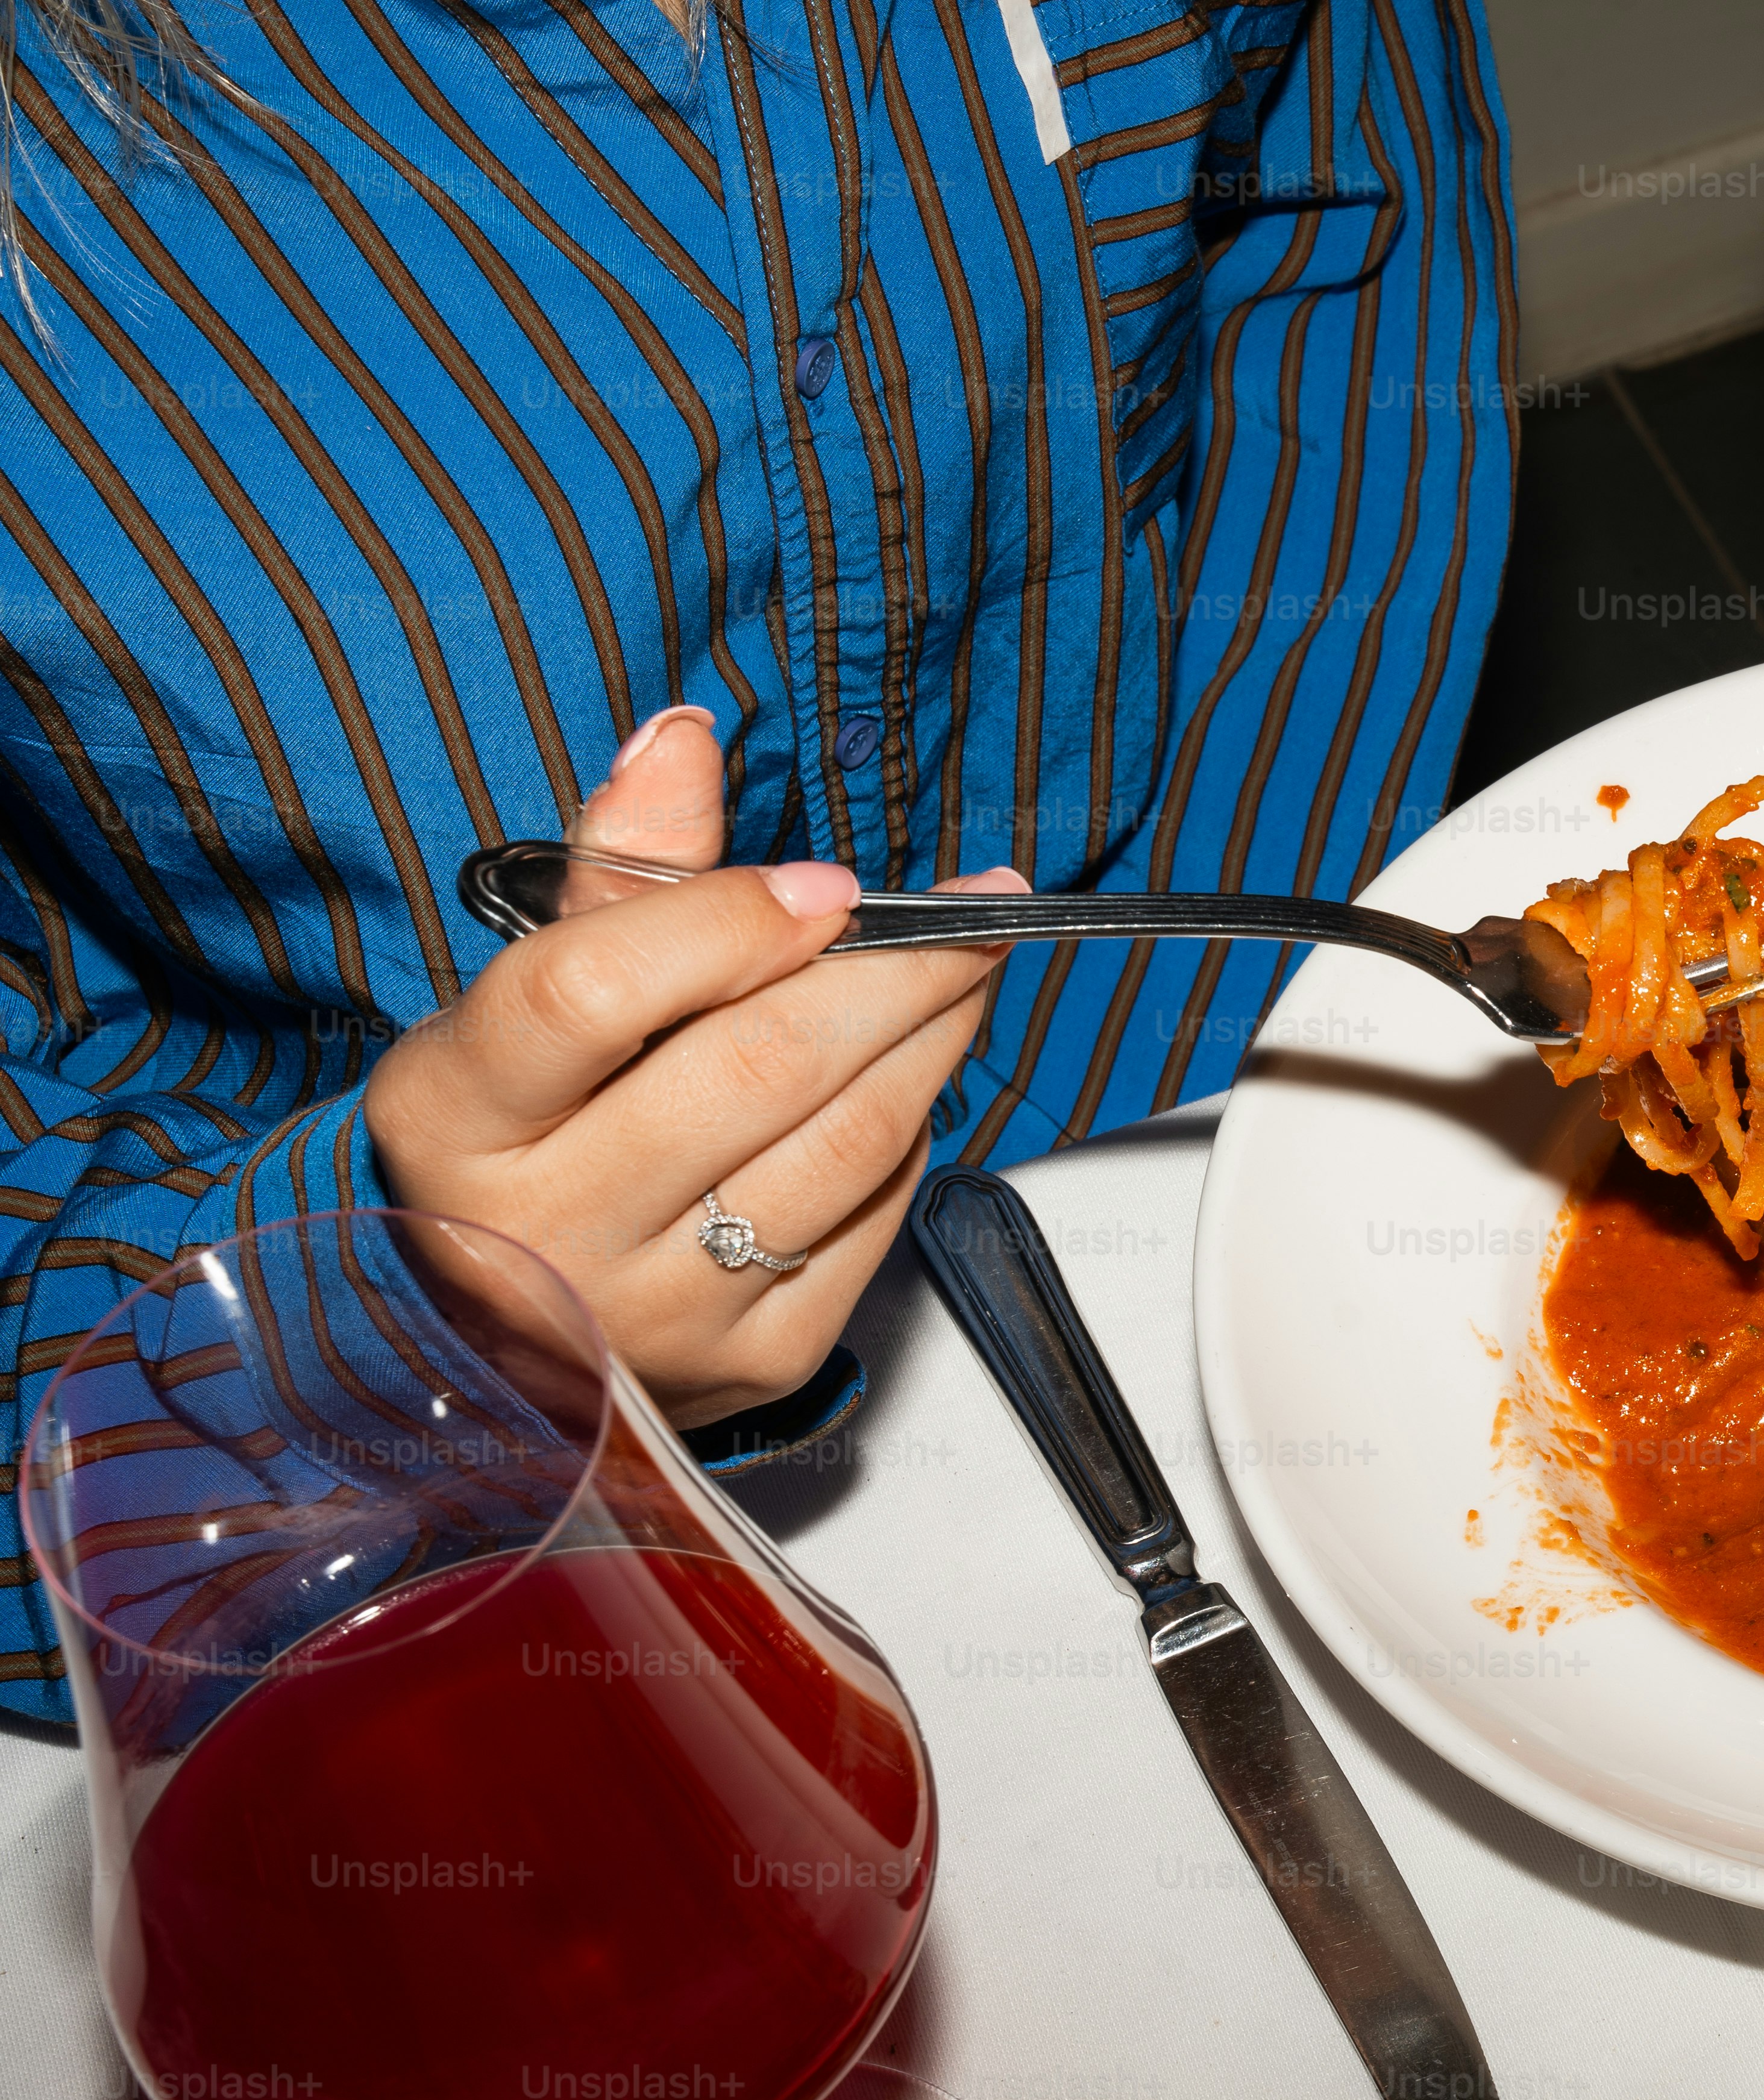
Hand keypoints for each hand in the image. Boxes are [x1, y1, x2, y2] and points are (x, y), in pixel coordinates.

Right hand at [366, 708, 1022, 1426]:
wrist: (513, 1329)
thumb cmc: (526, 1136)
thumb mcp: (527, 1000)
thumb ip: (614, 872)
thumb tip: (683, 737)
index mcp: (452, 1117)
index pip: (588, 993)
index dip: (726, 921)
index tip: (830, 885)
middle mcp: (544, 1229)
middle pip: (757, 1065)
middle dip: (893, 972)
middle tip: (975, 911)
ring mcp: (655, 1310)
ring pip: (843, 1140)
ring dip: (934, 1039)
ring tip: (970, 972)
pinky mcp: (754, 1361)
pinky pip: (872, 1216)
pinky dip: (909, 1132)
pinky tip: (914, 1077)